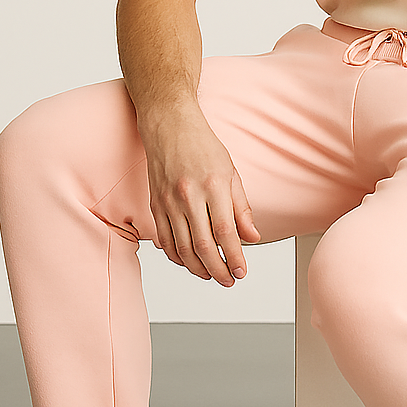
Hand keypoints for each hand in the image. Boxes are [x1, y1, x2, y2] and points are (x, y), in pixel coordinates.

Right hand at [141, 104, 261, 286]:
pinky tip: (189, 262)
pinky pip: (164, 240)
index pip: (224, 231)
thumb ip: (241, 208)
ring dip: (197, 268)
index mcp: (212, 185)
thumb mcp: (231, 172)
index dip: (234, 256)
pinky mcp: (155, 205)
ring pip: (181, 247)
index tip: (241, 271)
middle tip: (228, 280)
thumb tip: (252, 237)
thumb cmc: (202, 146)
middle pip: (202, 244)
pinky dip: (176, 256)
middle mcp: (188, 195)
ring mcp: (168, 202)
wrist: (168, 126)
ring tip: (211, 275)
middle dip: (217, 269)